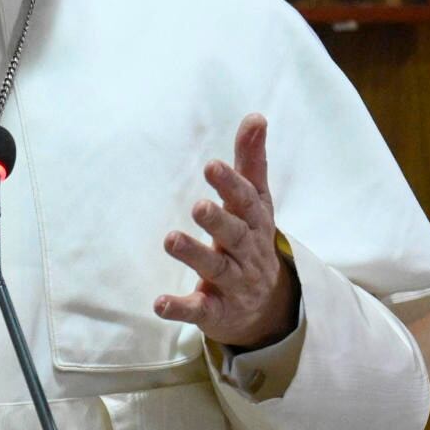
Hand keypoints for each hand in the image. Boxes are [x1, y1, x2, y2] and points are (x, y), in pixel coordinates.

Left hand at [156, 113, 296, 347]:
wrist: (269, 307)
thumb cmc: (253, 240)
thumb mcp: (256, 203)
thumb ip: (251, 162)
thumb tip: (256, 117)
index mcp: (255, 222)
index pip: (247, 201)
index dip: (231, 185)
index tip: (212, 166)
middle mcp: (248, 252)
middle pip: (235, 235)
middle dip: (218, 220)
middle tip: (197, 206)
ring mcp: (234, 283)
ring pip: (217, 268)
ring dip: (194, 254)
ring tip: (170, 239)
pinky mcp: (218, 311)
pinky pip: (200, 310)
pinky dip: (181, 307)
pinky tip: (160, 303)